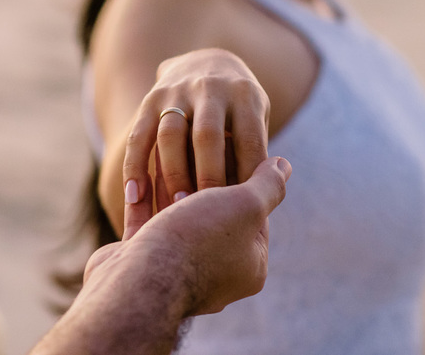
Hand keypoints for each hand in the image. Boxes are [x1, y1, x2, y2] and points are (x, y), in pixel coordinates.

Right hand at [118, 156, 290, 314]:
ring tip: (166, 150)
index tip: (229, 146)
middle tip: (197, 145)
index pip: (251, 213)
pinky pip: (146, 224)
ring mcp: (176, 270)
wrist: (141, 280)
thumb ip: (267, 185)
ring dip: (172, 184)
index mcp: (248, 268)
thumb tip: (284, 165)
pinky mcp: (141, 263)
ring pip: (177, 218)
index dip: (241, 176)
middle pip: (212, 215)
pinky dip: (146, 198)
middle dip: (203, 179)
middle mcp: (215, 274)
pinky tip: (143, 172)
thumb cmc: (197, 241)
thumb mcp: (245, 206)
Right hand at [121, 49, 269, 239]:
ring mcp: (177, 92)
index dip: (247, 178)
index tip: (245, 214)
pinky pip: (139, 136)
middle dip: (207, 177)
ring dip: (172, 173)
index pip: (249, 140)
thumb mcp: (256, 118)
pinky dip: (135, 167)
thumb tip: (265, 205)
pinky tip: (134, 197)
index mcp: (245, 95)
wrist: (203, 61)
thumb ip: (258, 155)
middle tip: (206, 214)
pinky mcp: (150, 100)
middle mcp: (210, 88)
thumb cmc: (237, 110)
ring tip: (173, 210)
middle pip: (207, 136)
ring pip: (170, 134)